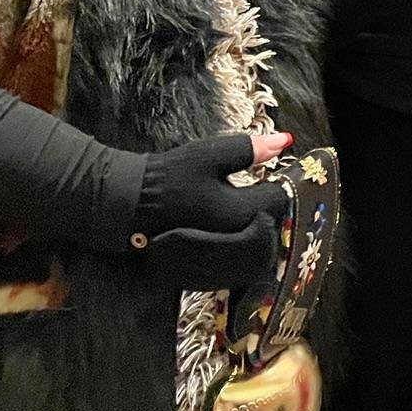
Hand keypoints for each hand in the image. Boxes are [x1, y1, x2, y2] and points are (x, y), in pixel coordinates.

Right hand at [133, 132, 291, 291]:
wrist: (127, 205)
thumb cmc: (168, 178)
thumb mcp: (210, 156)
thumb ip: (251, 149)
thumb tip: (285, 141)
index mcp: (239, 212)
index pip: (279, 198)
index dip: (277, 183)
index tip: (266, 176)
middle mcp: (234, 241)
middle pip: (273, 226)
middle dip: (270, 208)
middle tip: (257, 192)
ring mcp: (220, 259)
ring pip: (259, 249)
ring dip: (259, 229)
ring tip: (244, 211)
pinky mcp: (206, 270)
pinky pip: (239, 264)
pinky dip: (242, 248)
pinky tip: (230, 230)